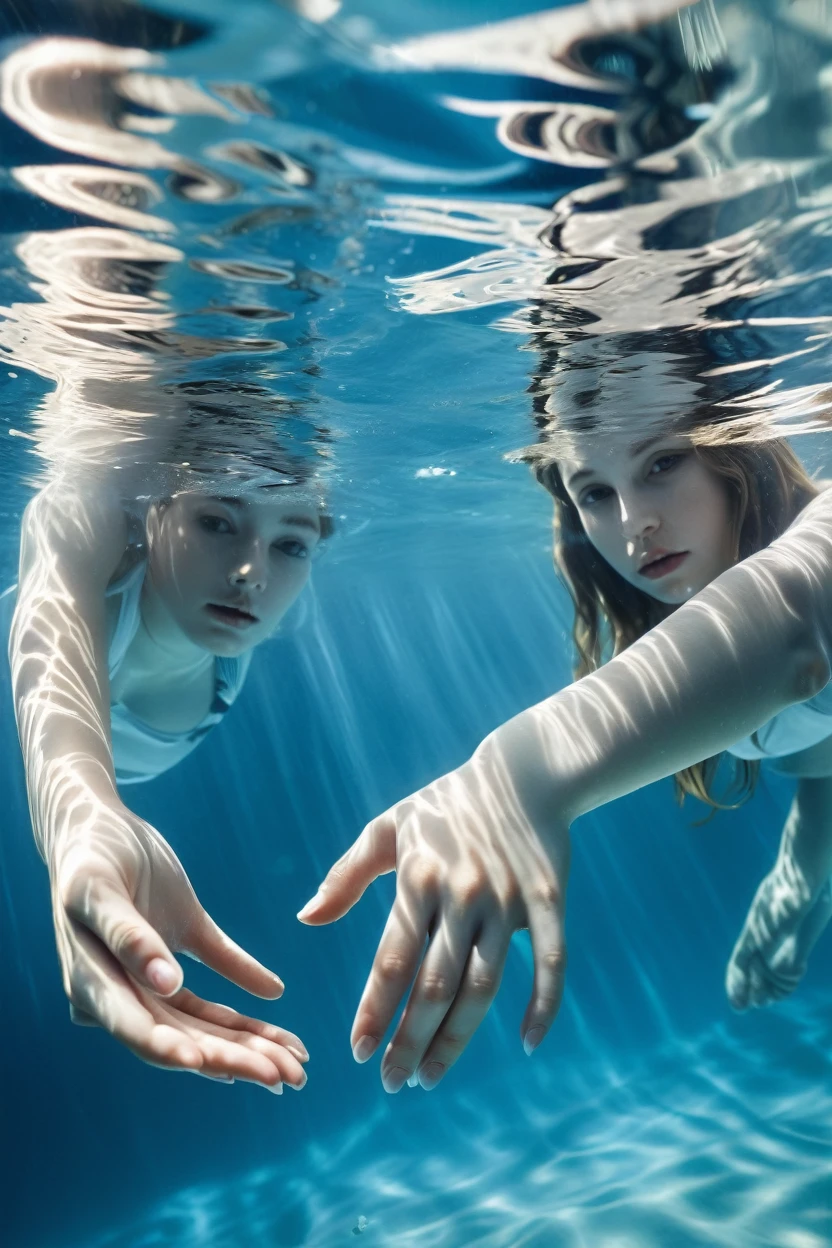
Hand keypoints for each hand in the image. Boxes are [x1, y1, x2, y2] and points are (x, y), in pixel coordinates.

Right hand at [51, 797, 307, 1089]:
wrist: (92, 821)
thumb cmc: (89, 854)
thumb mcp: (97, 891)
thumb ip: (129, 939)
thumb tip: (166, 985)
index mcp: (93, 985)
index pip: (142, 1030)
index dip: (182, 1051)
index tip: (223, 1070)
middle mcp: (124, 991)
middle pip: (182, 1035)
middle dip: (235, 1058)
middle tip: (288, 1078)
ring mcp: (152, 974)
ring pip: (203, 1018)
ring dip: (250, 1040)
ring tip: (298, 1062)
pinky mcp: (178, 945)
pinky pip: (218, 975)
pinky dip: (247, 992)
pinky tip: (277, 1000)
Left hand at [298, 731, 570, 1091]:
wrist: (523, 775)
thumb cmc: (444, 805)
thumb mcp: (388, 828)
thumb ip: (346, 875)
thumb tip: (305, 918)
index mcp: (420, 878)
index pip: (392, 960)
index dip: (375, 1011)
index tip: (357, 1052)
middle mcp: (464, 896)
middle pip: (435, 986)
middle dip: (409, 1041)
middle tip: (391, 1083)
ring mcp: (510, 903)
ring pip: (483, 986)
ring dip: (457, 1039)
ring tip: (431, 1077)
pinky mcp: (550, 904)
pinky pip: (551, 964)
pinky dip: (543, 1006)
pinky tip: (527, 1044)